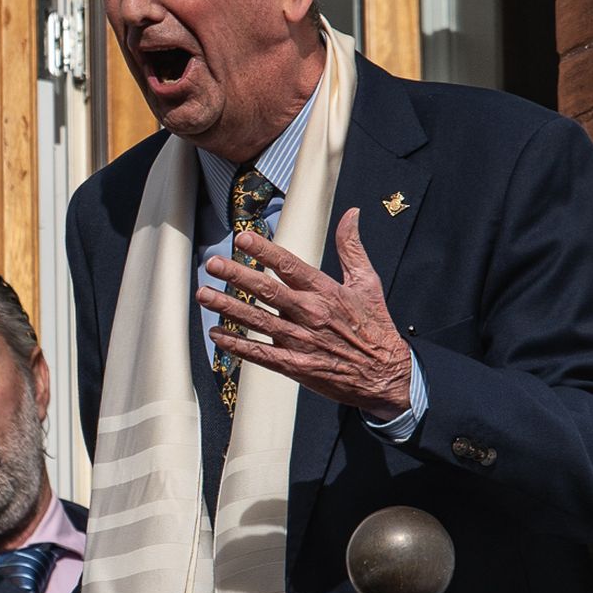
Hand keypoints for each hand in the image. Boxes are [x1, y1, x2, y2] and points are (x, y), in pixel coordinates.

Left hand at [199, 206, 411, 418]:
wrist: (387, 376)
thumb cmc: (375, 328)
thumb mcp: (368, 283)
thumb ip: (352, 248)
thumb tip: (351, 215)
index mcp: (325, 291)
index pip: (290, 265)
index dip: (264, 251)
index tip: (243, 238)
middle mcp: (310, 314)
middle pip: (267, 291)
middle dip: (237, 276)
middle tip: (213, 264)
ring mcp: (301, 341)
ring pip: (257, 321)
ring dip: (228, 308)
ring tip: (205, 294)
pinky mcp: (296, 366)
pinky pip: (260, 354)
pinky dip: (237, 345)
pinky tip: (217, 334)